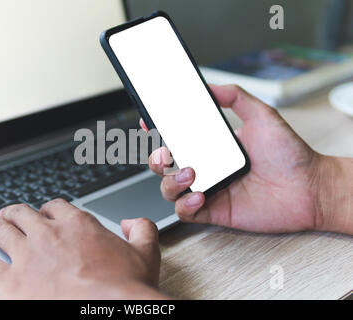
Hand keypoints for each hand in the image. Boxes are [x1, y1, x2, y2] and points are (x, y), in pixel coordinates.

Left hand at [0, 199, 165, 298]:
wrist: (108, 312)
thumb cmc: (126, 287)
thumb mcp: (145, 252)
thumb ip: (141, 228)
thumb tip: (131, 222)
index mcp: (77, 224)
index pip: (54, 206)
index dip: (47, 209)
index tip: (44, 215)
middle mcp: (49, 234)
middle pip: (22, 214)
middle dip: (14, 213)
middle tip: (8, 216)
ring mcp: (28, 257)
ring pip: (1, 231)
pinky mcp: (12, 283)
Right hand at [144, 84, 338, 232]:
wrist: (309, 188)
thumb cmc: (289, 154)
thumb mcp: (262, 116)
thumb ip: (235, 97)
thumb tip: (210, 86)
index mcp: (211, 146)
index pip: (175, 139)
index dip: (158, 133)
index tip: (149, 123)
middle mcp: (205, 168)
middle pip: (164, 165)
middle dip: (156, 158)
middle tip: (167, 153)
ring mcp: (207, 189)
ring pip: (169, 189)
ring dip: (171, 181)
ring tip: (191, 173)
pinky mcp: (213, 211)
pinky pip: (185, 211)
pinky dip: (185, 204)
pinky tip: (199, 194)